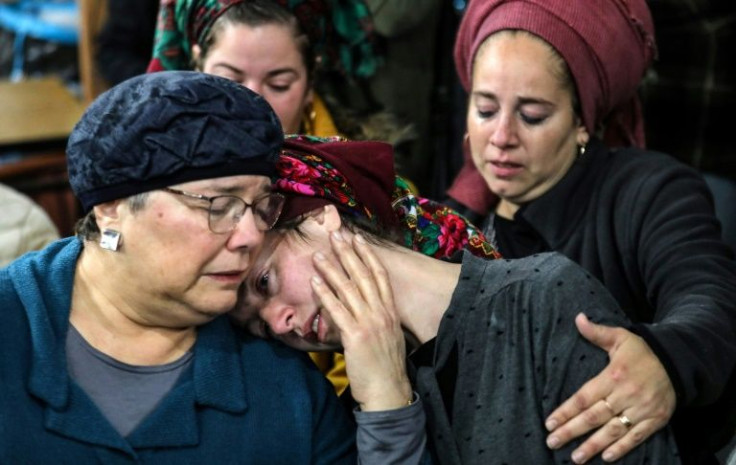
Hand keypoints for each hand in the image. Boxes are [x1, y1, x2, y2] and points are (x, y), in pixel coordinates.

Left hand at [310, 231, 411, 410]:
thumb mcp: (389, 336)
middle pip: (363, 276)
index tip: (357, 239)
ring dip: (332, 269)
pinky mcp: (356, 336)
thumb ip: (379, 318)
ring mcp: (370, 323)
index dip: (368, 255)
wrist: (388, 391)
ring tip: (318, 255)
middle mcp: (382, 313)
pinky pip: (338, 310)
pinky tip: (315, 282)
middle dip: (349, 254)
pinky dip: (325, 294)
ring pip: (348, 289)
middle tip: (336, 235)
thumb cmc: (386, 367)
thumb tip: (367, 306)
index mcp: (391, 311)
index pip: (379, 276)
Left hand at [545, 313, 675, 463]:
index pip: (583, 397)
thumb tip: (578, 318)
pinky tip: (606, 457)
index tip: (550, 423)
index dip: (565, 412)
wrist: (679, 362)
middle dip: (571, 431)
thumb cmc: (642, 351)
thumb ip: (597, 332)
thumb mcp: (620, 337)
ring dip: (593, 445)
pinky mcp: (655, 420)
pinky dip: (622, 449)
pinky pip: (636, 437)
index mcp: (613, 376)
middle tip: (552, 442)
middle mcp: (625, 395)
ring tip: (575, 458)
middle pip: (594, 417)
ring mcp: (641, 410)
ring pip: (613, 431)